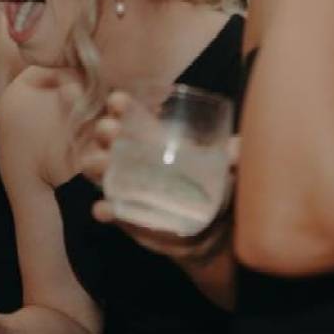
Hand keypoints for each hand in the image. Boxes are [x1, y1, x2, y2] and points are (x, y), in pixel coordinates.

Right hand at [80, 91, 235, 263]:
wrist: (213, 233)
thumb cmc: (214, 189)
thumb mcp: (224, 167)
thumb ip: (233, 156)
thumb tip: (238, 148)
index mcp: (154, 139)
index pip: (130, 115)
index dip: (120, 106)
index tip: (119, 101)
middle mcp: (134, 159)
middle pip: (108, 139)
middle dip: (104, 130)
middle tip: (110, 129)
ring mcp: (127, 187)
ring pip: (99, 171)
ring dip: (95, 163)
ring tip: (102, 163)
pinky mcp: (127, 216)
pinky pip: (109, 211)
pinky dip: (104, 210)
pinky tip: (105, 209)